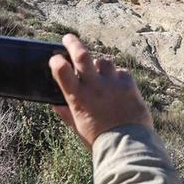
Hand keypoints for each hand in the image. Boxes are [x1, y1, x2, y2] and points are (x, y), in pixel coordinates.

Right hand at [49, 34, 152, 148]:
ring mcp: (112, 84)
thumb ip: (67, 114)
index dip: (56, 60)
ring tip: (100, 74)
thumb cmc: (99, 140)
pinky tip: (117, 86)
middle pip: (82, 55)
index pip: (61, 70)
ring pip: (104, 61)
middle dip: (73, 43)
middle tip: (69, 38)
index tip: (55, 58)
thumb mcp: (79, 128)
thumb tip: (55, 105)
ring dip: (100, 65)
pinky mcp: (129, 85)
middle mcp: (94, 87)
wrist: (127, 145)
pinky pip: (121, 72)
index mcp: (78, 98)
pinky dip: (118, 76)